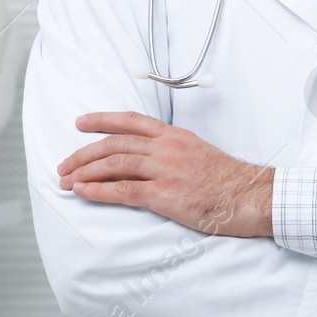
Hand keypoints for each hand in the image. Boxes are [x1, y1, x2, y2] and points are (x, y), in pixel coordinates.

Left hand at [56, 111, 271, 237]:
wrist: (252, 196)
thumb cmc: (230, 181)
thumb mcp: (200, 153)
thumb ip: (174, 151)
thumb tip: (152, 159)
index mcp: (174, 136)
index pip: (131, 121)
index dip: (102, 120)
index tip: (81, 122)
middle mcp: (166, 148)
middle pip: (114, 144)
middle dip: (84, 153)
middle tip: (63, 164)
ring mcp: (165, 170)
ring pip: (114, 164)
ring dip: (85, 172)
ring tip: (66, 181)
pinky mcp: (166, 194)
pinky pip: (123, 190)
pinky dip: (98, 190)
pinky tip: (83, 192)